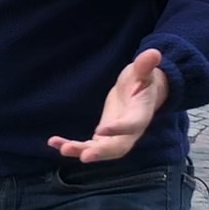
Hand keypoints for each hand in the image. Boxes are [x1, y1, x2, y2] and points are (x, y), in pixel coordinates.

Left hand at [48, 49, 169, 162]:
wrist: (143, 93)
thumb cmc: (143, 80)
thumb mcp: (143, 71)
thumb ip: (145, 65)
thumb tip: (154, 53)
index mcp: (140, 115)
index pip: (131, 125)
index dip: (119, 129)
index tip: (102, 130)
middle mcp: (130, 132)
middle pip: (117, 148)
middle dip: (100, 152)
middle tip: (83, 156)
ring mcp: (116, 137)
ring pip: (101, 150)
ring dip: (82, 151)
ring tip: (62, 148)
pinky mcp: (104, 137)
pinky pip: (89, 146)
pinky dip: (73, 146)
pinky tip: (54, 143)